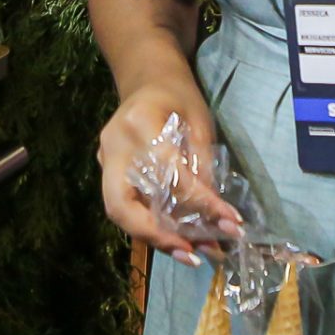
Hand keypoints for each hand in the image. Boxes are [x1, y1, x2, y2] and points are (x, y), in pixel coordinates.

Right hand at [96, 79, 240, 264]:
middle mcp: (113, 147)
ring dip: (155, 239)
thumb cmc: (177, 95)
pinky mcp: (107, 173)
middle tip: (193, 254)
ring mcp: (104, 161)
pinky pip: (126, 207)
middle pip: (121, 205)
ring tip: (192, 255)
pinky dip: (152, 228)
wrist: (146, 79)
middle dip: (156, 236)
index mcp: (138, 124)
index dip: (199, 202)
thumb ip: (203, 163)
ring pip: (120, 213)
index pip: (168, 174)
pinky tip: (179, 240)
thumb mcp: (200, 121)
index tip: (230, 222)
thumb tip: (214, 212)